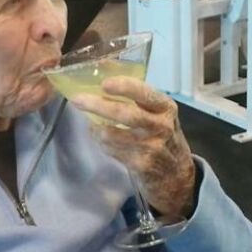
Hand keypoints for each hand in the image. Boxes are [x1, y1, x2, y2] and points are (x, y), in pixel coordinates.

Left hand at [70, 77, 195, 217]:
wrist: (174, 172)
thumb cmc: (160, 134)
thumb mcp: (158, 113)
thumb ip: (137, 98)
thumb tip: (100, 78)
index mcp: (165, 108)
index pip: (145, 93)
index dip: (124, 87)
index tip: (104, 83)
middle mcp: (161, 126)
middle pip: (125, 114)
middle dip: (98, 106)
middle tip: (78, 100)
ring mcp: (151, 147)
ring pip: (113, 134)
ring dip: (96, 128)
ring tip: (89, 121)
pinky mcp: (140, 164)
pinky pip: (111, 150)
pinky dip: (101, 142)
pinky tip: (100, 137)